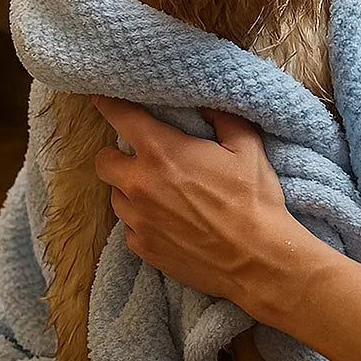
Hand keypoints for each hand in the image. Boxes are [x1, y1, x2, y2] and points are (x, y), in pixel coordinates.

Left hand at [90, 97, 299, 303]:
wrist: (257, 262)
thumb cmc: (253, 201)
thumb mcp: (246, 148)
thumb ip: (222, 117)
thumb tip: (205, 102)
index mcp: (162, 152)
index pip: (120, 116)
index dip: (107, 103)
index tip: (102, 98)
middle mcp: (140, 184)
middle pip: (103, 161)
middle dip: (114, 155)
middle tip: (136, 156)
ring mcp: (138, 220)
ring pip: (115, 196)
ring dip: (129, 190)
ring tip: (156, 192)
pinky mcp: (143, 248)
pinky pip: (130, 227)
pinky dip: (142, 221)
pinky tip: (166, 221)